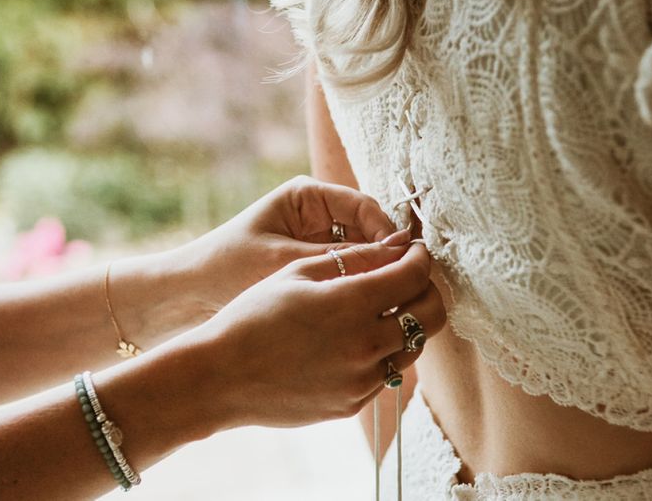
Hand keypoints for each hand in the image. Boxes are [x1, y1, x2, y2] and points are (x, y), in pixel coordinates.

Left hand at [177, 176, 395, 313]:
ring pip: (360, 258)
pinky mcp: (312, 269)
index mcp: (308, 197)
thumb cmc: (226, 268)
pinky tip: (364, 312)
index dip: (387, 233)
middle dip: (383, 259)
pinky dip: (355, 291)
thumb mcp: (285, 261)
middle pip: (368, 233)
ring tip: (386, 302)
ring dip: (370, 277)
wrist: (184, 299)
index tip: (403, 262)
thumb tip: (398, 255)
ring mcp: (316, 243)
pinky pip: (345, 276)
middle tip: (403, 288)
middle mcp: (316, 216)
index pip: (364, 207)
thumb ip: (341, 258)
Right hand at [185, 239, 445, 430]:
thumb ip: (355, 259)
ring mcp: (362, 380)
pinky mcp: (352, 404)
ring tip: (382, 307)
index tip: (413, 249)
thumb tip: (396, 248)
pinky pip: (386, 373)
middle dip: (428, 289)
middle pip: (431, 314)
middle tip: (409, 277)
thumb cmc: (253, 314)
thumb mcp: (299, 272)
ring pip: (413, 347)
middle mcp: (366, 346)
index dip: (420, 256)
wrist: (220, 375)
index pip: (414, 275)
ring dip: (408, 322)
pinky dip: (383, 351)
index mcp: (352, 305)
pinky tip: (356, 338)